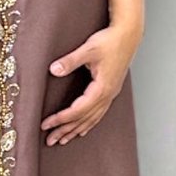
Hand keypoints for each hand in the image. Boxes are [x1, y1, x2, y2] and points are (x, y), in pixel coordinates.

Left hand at [40, 21, 140, 145]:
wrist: (129, 35)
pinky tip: (82, 129)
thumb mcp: (88, 49)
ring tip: (63, 140)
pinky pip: (99, 113)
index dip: (61, 119)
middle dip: (66, 130)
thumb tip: (53, 70)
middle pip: (84, 119)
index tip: (46, 124)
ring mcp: (111, 94)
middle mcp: (107, 95)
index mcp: (101, 89)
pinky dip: (89, 123)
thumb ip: (70, 61)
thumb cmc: (110, 41)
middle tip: (50, 141)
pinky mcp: (111, 90)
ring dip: (76, 130)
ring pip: (92, 119)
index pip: (77, 110)